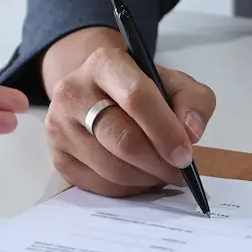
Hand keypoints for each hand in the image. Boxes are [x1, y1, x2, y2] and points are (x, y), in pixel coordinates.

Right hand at [41, 27, 216, 197]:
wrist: (97, 94)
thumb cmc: (139, 89)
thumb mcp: (173, 82)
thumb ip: (192, 101)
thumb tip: (190, 132)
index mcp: (104, 63)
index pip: (137, 97)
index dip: (165, 130)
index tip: (185, 154)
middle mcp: (73, 91)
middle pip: (122, 139)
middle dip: (158, 162)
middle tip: (179, 171)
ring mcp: (59, 127)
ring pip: (111, 168)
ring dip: (146, 178)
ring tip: (163, 173)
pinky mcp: (58, 157)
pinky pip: (99, 185)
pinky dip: (128, 189)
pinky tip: (141, 177)